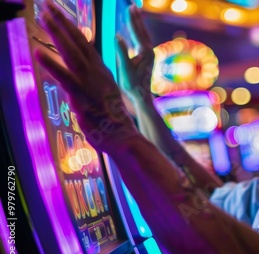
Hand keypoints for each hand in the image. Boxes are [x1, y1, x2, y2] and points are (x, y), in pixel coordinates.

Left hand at [36, 2, 138, 151]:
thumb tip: (86, 79)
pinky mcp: (82, 95)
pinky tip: (37, 52)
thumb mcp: (103, 96)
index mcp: (100, 71)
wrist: (124, 136)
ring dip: (56, 33)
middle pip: (76, 42)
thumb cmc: (112, 121)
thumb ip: (93, 84)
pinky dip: (51, 65)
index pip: (83, 44)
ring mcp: (88, 82)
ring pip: (70, 53)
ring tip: (43, 16)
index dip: (70, 28)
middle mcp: (95, 72)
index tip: (59, 14)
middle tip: (47, 4)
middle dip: (61, 22)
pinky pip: (64, 77)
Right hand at [116, 5, 154, 106]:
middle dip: (137, 18)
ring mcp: (149, 55)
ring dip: (138, 24)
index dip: (131, 19)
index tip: (128, 8)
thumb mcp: (125, 68)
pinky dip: (138, 33)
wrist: (141, 97)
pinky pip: (142, 41)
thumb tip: (117, 35)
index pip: (137, 31)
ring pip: (144, 35)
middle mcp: (150, 51)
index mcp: (145, 52)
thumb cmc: (132, 85)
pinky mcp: (147, 59)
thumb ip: (121, 51)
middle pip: (142, 30)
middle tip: (132, 6)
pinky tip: (134, 32)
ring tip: (134, 14)